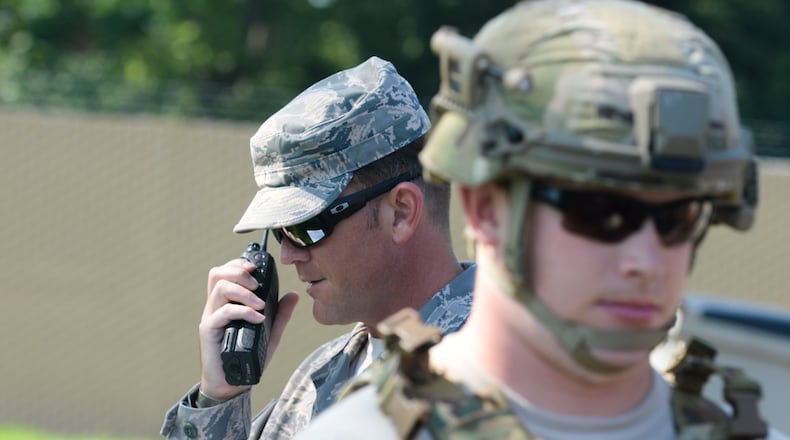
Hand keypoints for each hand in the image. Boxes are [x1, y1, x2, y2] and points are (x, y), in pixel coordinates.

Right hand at [197, 258, 298, 399]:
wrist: (232, 383)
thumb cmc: (247, 356)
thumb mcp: (270, 333)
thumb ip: (280, 314)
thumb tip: (293, 295)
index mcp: (226, 302)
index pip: (225, 272)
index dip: (238, 264)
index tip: (255, 269)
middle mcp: (215, 306)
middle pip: (218, 274)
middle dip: (239, 272)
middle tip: (257, 284)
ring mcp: (211, 317)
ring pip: (220, 288)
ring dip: (243, 292)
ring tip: (260, 303)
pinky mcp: (209, 330)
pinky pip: (223, 312)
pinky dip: (243, 311)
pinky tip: (257, 318)